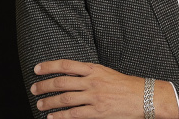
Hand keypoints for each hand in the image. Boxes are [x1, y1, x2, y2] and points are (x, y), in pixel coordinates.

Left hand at [30, 59, 146, 118]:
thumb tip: (68, 74)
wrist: (145, 96)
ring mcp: (94, 97)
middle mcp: (92, 81)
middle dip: (44, 86)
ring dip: (49, 102)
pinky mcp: (98, 112)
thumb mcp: (105, 72)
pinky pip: (74, 114)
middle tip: (34, 89)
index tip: (37, 69)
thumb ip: (87, 72)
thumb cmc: (125, 85)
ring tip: (40, 104)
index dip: (48, 66)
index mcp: (93, 69)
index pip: (65, 65)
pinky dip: (61, 116)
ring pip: (65, 99)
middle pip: (61, 82)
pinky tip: (52, 117)